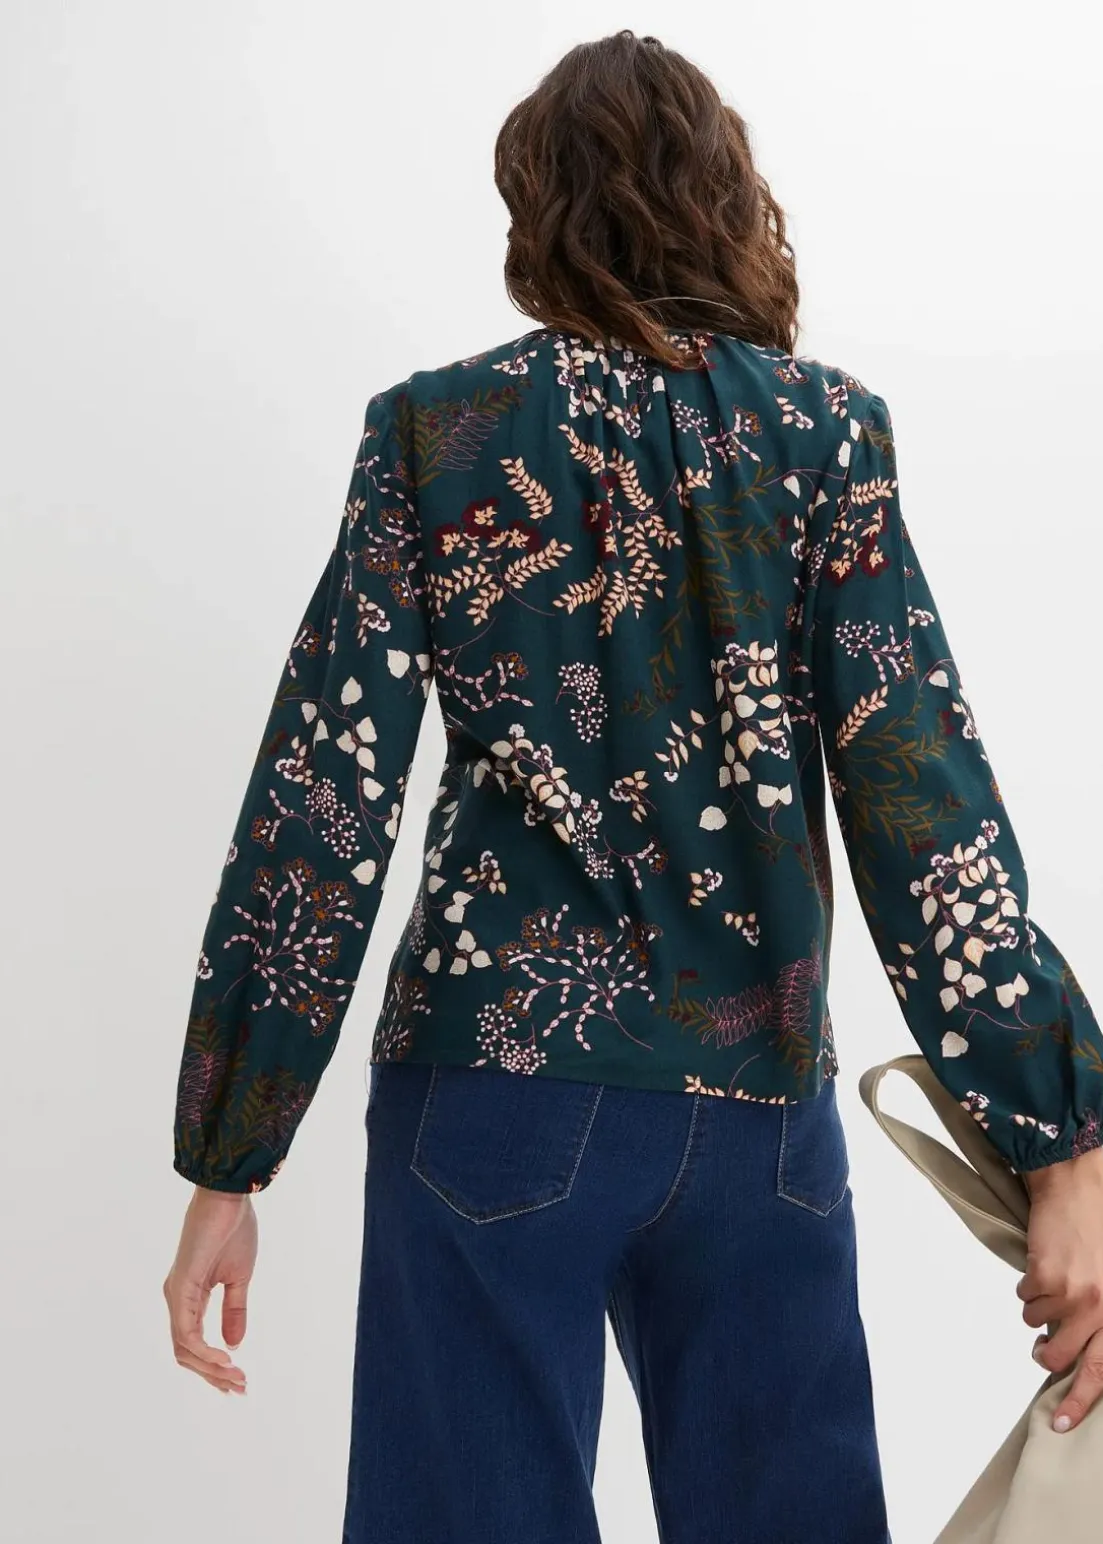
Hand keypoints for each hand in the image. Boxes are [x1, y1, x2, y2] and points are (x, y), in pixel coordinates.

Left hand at [163, 1185, 256, 1394]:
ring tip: (237, 1376)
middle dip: (213, 1374)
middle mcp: (177, 1299)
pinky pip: (186, 1332)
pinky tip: (225, 1358)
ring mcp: (176, 1295)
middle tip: (241, 1386)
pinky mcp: (181, 1288)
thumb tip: (235, 1345)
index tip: (238, 1380)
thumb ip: (234, 1311)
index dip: (214, 1366)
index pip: (194, 1343)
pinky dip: (204, 1351)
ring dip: (210, 1368)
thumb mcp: (239, 1279)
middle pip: (186, 1353)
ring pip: (184, 1348)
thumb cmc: (233, 1230)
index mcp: (189, 1296)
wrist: (229, 1198)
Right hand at [1017, 1145, 1102, 1431]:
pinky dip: (1028, 1285)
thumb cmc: (1101, 1224)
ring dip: (1038, 1311)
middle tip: (1042, 1350)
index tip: (1062, 1423)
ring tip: (1049, 1285)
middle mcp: (1102, 1308)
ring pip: (1037, 1326)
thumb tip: (1084, 1347)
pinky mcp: (1046, 1277)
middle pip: (1065, 1357)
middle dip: (1047, 1358)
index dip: (1082, 1401)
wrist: (1077, 1182)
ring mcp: (1074, 1294)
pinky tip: (1043, 1264)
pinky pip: (1024, 1298)